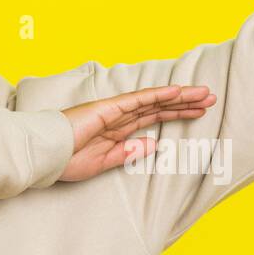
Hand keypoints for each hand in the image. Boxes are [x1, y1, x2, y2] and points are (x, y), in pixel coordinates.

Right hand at [58, 85, 216, 181]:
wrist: (43, 155)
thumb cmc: (65, 161)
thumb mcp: (103, 163)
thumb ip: (126, 153)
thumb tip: (151, 145)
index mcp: (117, 130)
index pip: (153, 119)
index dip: (176, 115)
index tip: (198, 113)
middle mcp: (119, 117)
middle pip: (159, 107)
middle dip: (185, 103)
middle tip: (210, 98)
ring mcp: (114, 111)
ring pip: (154, 101)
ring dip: (179, 97)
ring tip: (203, 93)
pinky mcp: (108, 108)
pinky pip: (138, 100)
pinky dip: (158, 95)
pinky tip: (177, 92)